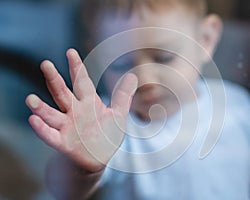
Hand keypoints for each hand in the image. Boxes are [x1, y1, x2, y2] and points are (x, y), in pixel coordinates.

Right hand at [26, 49, 136, 171]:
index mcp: (88, 102)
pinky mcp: (63, 143)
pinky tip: (34, 120)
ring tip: (30, 99)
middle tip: (45, 64)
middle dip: (54, 79)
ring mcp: (67, 126)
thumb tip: (134, 76)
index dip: (77, 68)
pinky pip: (51, 136)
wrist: (100, 158)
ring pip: (51, 114)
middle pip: (62, 93)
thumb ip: (123, 96)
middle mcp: (74, 111)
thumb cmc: (106, 134)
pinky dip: (42, 129)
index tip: (70, 52)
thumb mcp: (118, 114)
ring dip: (41, 107)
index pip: (81, 82)